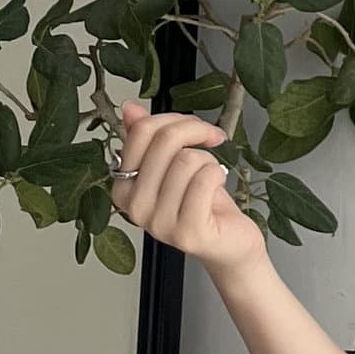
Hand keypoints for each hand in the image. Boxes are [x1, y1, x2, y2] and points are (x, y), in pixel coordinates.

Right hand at [109, 102, 265, 278]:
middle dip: (196, 132)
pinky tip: (217, 186)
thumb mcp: (174, 165)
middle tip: (212, 140)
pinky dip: (217, 174)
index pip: (141, 132)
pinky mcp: (187, 233)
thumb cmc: (204, 205)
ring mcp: (160, 223)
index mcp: (124, 187)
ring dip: (208, 160)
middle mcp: (135, 207)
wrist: (231, 244)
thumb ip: (150, 139)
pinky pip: (203, 180)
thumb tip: (130, 109)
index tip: (197, 127)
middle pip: (164, 141)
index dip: (174, 120)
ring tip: (212, 176)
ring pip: (186, 160)